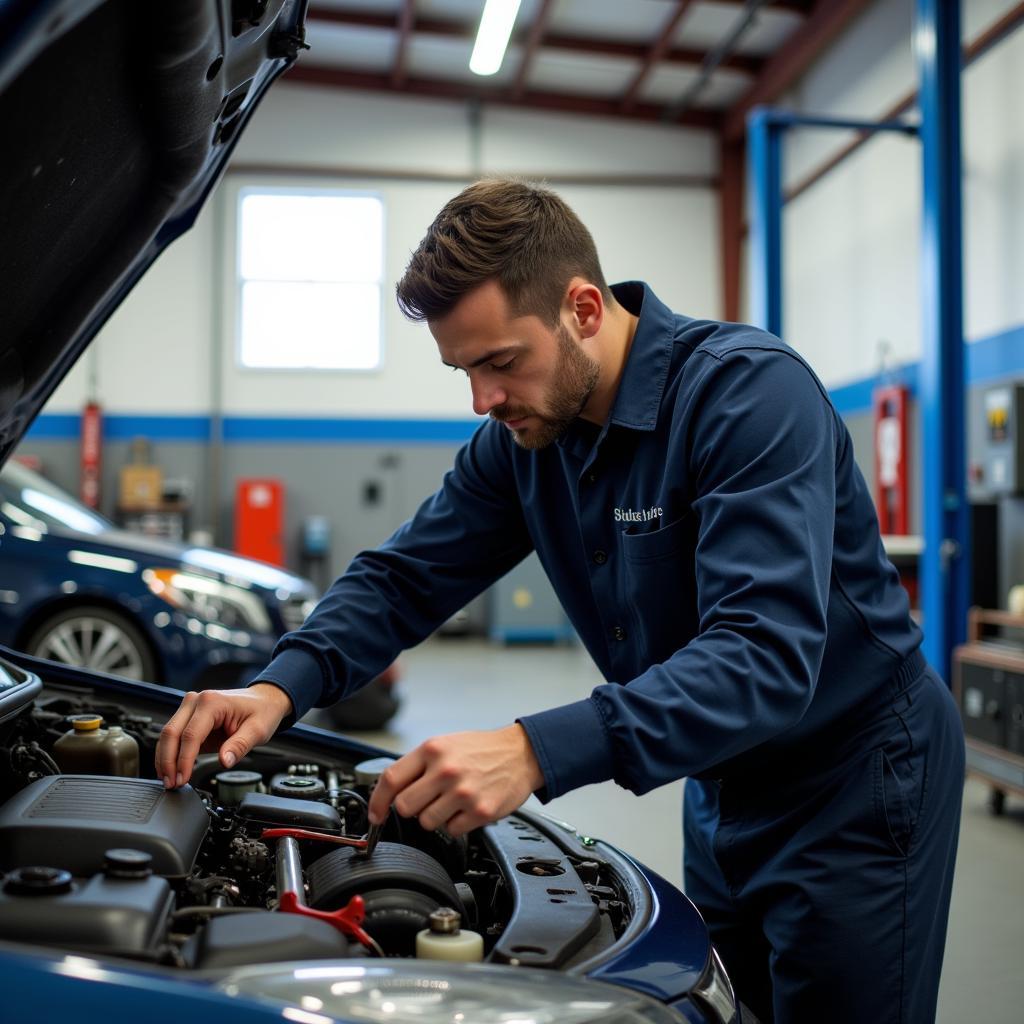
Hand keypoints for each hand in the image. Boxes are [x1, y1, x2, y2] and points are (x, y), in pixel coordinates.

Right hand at [155, 683, 293, 788]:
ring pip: (167, 735)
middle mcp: (196, 701)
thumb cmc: (262, 711)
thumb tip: (224, 762)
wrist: (264, 700)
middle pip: (171, 733)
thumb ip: (239, 746)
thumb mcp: (258, 730)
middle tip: (171, 783)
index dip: (183, 760)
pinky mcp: (189, 718)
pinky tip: (171, 770)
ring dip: (164, 759)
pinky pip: (174, 737)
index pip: (190, 735)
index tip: (182, 779)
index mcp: (212, 702)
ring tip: (169, 781)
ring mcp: (191, 708)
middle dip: (167, 761)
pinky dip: (170, 754)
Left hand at [367, 724, 544, 837]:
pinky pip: (451, 830)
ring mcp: (463, 792)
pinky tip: (466, 808)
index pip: (391, 779)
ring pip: (426, 822)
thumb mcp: (445, 744)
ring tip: (451, 801)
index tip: (375, 815)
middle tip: (425, 801)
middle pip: (404, 806)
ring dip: (435, 817)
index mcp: (433, 749)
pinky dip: (456, 824)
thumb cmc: (481, 750)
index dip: (377, 801)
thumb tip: (389, 791)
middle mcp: (446, 770)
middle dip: (411, 808)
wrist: (521, 753)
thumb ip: (418, 765)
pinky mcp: (479, 811)